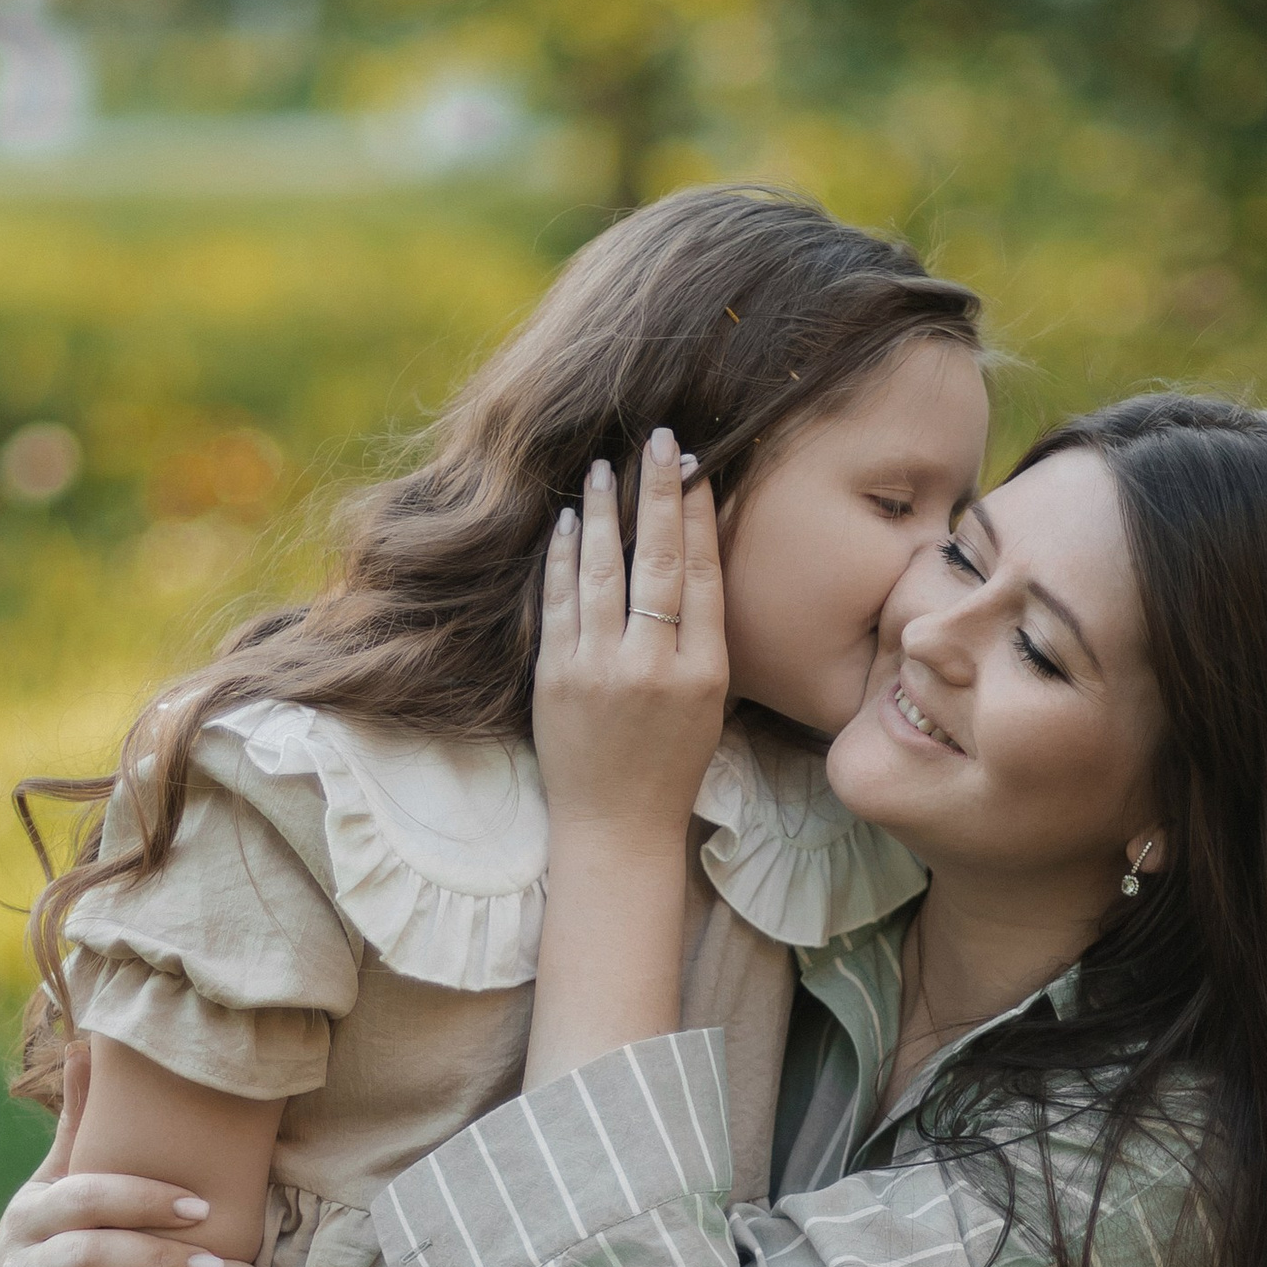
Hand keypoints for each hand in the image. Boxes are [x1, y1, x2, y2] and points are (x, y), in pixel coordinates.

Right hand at [0, 1042, 223, 1266]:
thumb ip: (80, 1127)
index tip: (201, 1206)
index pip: (87, 1198)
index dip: (143, 1199)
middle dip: (152, 1254)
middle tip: (215, 1263)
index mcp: (33, 1211)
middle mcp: (19, 1260)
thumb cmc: (54, 1231)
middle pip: (86, 1252)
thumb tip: (88, 1045)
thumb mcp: (57, 1181)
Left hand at [531, 427, 728, 837]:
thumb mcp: (710, 700)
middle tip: (658, 440)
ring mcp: (599, 672)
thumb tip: (691, 557)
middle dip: (658, 494)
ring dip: (604, 512)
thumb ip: (703, 634)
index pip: (700, 575)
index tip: (694, 466)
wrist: (615, 826)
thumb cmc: (670, 763)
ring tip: (604, 466)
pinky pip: (560, 605)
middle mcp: (653, 667)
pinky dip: (565, 559)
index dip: (696, 515)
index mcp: (703, 672)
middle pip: (657, 562)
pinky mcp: (556, 680)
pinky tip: (571, 522)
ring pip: (603, 574)